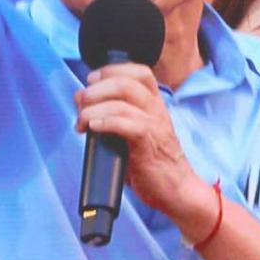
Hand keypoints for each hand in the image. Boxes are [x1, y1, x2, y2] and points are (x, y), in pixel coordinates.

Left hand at [74, 64, 200, 216]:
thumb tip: (83, 104)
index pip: (139, 72)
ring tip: (82, 120)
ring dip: (95, 107)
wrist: (177, 189)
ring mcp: (154, 126)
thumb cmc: (153, 163)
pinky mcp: (149, 144)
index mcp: (154, 104)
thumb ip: (114, 117)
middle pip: (126, 82)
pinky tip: (93, 128)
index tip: (91, 80)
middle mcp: (156, 110)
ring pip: (124, 101)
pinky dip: (106, 122)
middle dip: (97, 88)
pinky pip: (127, 124)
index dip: (112, 70)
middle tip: (81, 102)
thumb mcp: (135, 132)